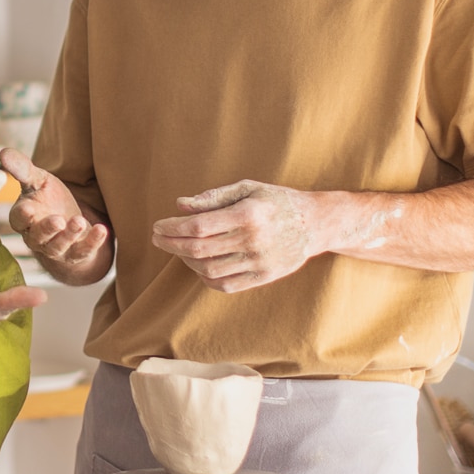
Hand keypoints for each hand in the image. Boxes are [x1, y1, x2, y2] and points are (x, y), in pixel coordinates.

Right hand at [0, 148, 111, 283]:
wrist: (68, 221)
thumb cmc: (47, 198)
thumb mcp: (37, 180)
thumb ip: (22, 169)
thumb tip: (3, 152)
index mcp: (23, 218)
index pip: (19, 219)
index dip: (23, 216)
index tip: (29, 209)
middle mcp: (36, 237)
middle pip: (38, 237)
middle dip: (48, 229)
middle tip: (58, 221)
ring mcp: (56, 248)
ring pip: (59, 246)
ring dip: (69, 236)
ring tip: (80, 221)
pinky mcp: (75, 253)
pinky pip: (83, 251)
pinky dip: (93, 242)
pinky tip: (102, 230)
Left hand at [151, 180, 320, 292]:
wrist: (315, 224)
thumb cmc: (277, 201)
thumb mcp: (247, 188)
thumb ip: (213, 197)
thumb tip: (180, 205)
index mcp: (248, 215)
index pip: (198, 226)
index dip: (172, 228)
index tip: (158, 226)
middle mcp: (253, 240)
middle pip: (199, 249)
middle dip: (171, 245)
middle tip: (158, 238)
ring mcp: (259, 262)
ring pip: (208, 270)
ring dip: (187, 260)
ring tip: (179, 249)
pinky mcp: (263, 277)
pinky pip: (225, 285)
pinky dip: (205, 277)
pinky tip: (199, 264)